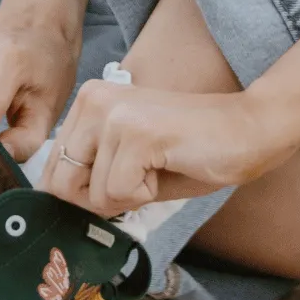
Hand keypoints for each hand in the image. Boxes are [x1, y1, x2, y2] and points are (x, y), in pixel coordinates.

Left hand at [42, 79, 287, 214]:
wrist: (247, 130)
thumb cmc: (192, 150)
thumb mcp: (127, 159)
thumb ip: (91, 172)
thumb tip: (53, 200)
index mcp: (88, 100)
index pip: (53, 169)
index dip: (85, 193)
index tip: (123, 179)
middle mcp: (92, 99)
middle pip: (61, 184)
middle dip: (101, 198)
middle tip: (142, 176)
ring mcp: (113, 114)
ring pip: (93, 194)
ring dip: (129, 196)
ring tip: (159, 165)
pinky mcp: (135, 133)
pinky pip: (119, 194)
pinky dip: (145, 196)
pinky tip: (169, 165)